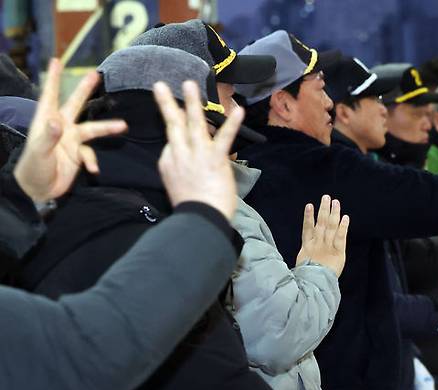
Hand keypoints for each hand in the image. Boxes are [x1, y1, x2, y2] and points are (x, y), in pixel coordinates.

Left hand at [13, 58, 126, 200]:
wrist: (39, 191)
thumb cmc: (33, 168)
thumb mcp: (38, 152)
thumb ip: (49, 136)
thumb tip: (57, 121)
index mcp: (47, 122)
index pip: (50, 96)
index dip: (54, 79)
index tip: (57, 61)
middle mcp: (61, 127)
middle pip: (75, 104)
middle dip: (85, 90)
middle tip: (96, 74)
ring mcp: (72, 141)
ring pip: (92, 129)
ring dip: (106, 128)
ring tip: (123, 126)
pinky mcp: (79, 155)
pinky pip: (91, 154)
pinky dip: (93, 161)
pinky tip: (93, 171)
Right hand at [154, 80, 240, 219]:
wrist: (200, 220)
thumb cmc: (191, 208)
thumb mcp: (174, 186)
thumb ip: (176, 169)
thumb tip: (180, 159)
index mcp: (169, 162)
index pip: (172, 141)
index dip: (177, 134)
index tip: (177, 121)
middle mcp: (179, 154)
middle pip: (172, 125)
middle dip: (168, 104)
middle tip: (161, 85)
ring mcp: (197, 154)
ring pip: (193, 124)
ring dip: (192, 103)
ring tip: (189, 83)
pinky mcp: (215, 159)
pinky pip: (224, 138)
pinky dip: (232, 124)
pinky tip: (239, 110)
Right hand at [296, 195, 349, 276]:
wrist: (314, 284)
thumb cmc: (306, 278)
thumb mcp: (300, 267)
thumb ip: (302, 258)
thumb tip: (298, 256)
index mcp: (307, 247)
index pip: (307, 228)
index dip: (308, 216)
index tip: (310, 205)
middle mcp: (318, 243)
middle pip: (321, 223)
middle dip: (324, 209)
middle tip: (326, 197)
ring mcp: (328, 246)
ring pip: (330, 226)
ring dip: (333, 213)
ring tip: (335, 202)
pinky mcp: (338, 252)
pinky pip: (341, 237)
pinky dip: (343, 227)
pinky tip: (345, 217)